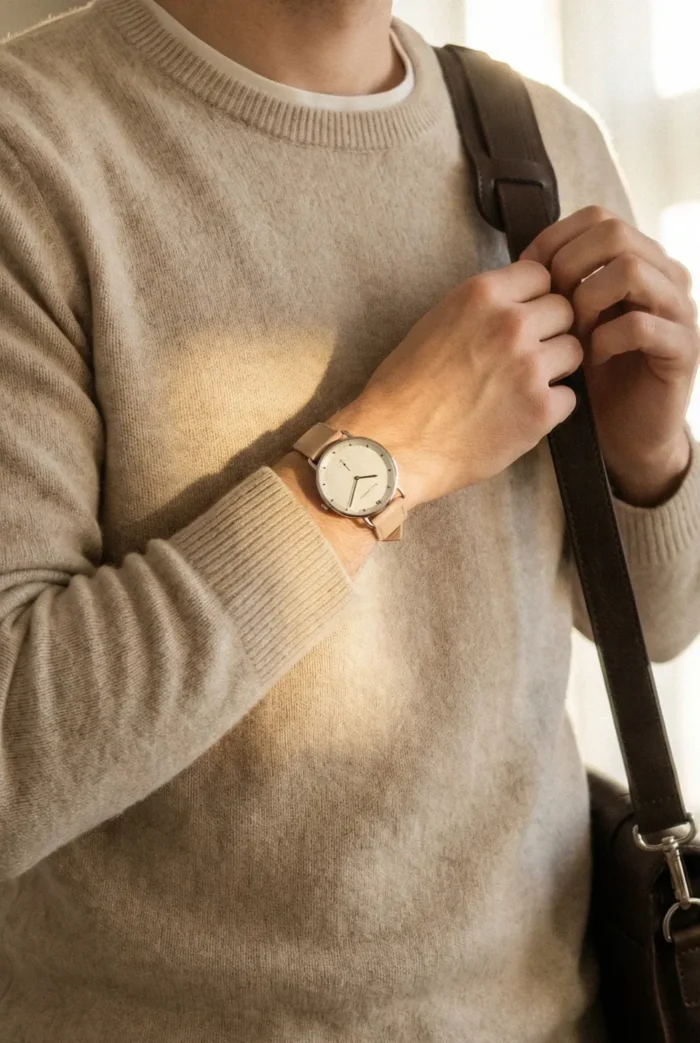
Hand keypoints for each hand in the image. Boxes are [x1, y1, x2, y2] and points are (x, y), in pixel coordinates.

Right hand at [328, 260, 582, 508]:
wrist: (394, 446)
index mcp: (481, 295)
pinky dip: (551, 407)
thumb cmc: (403, 389)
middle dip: (549, 330)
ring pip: (574, 351)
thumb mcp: (435, 323)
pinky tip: (521, 414)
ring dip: (555, 367)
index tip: (523, 316)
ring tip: (522, 385)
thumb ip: (481, 308)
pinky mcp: (541, 410)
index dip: (533, 297)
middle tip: (524, 355)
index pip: (540, 274)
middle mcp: (511, 324)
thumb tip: (516, 303)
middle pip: (564, 310)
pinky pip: (569, 397)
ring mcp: (530, 368)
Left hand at [521, 206, 699, 504]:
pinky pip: (641, 325)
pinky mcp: (683, 348)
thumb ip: (561, 285)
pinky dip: (606, 339)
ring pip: (631, 271)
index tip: (527, 274)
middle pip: (616, 233)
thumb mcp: (571, 320)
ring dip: (588, 300)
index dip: (556, 239)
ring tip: (572, 333)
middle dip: (570, 266)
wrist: (625, 431)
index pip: (599, 218)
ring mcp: (679, 309)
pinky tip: (592, 358)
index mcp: (638, 260)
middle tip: (550, 305)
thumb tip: (527, 259)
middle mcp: (665, 275)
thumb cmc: (593, 374)